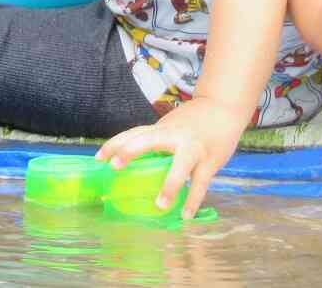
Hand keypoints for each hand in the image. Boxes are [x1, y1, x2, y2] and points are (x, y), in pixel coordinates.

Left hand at [96, 97, 248, 218]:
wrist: (223, 107)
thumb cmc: (193, 121)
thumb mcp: (171, 126)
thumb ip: (156, 141)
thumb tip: (134, 161)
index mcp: (162, 128)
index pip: (134, 133)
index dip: (115, 144)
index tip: (98, 158)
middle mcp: (175, 135)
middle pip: (150, 139)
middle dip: (132, 150)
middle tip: (115, 166)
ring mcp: (193, 148)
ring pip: (181, 165)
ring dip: (171, 184)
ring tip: (160, 205)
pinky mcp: (210, 160)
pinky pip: (200, 182)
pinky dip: (193, 200)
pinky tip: (186, 215)